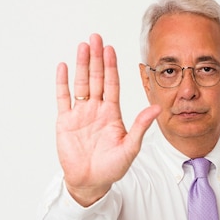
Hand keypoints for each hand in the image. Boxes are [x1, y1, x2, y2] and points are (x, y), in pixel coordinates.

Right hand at [55, 34, 160, 205]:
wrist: (91, 182)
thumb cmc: (112, 168)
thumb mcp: (130, 147)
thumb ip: (141, 126)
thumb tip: (157, 108)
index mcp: (112, 114)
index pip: (112, 84)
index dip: (111, 66)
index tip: (111, 49)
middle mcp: (96, 110)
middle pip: (96, 78)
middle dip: (96, 58)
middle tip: (96, 38)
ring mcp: (80, 114)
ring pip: (80, 84)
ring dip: (81, 65)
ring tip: (82, 46)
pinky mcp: (65, 122)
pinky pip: (63, 98)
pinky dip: (62, 83)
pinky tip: (63, 67)